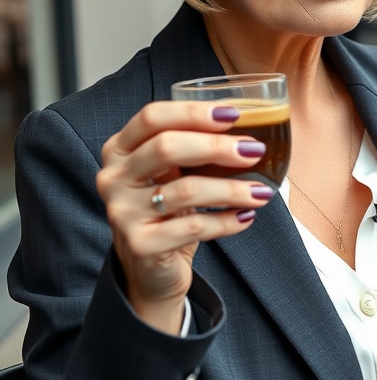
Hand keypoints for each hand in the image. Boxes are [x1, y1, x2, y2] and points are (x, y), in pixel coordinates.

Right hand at [96, 101, 272, 332]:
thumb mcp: (169, 173)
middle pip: (166, 147)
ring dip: (232, 189)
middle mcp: (113, 177)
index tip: (233, 115)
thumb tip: (246, 134)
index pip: (152, 117)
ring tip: (261, 191)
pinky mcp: (141, 244)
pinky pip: (194, 226)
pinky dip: (226, 221)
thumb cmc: (166, 210)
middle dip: (216, 147)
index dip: (193, 112)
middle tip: (253, 151)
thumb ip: (192, 149)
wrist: (149, 268)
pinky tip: (246, 216)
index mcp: (119, 148)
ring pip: (186, 190)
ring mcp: (123, 212)